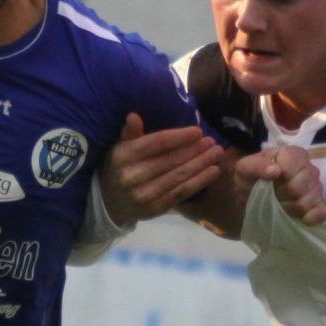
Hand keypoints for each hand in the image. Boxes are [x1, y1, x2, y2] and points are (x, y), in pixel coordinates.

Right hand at [100, 114, 224, 225]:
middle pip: (170, 161)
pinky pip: (180, 193)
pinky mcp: (154, 208)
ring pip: (178, 178)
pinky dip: (199, 182)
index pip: (156, 144)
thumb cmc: (118, 167)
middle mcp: (133, 176)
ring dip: (201, 165)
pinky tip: (214, 172)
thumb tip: (134, 116)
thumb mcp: (118, 148)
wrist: (108, 203)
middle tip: (212, 142)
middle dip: (194, 151)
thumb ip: (129, 134)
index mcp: (124, 156)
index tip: (197, 131)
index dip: (178, 137)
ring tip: (218, 154)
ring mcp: (144, 195)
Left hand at [235, 144, 325, 224]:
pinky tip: (298, 217)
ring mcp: (316, 186)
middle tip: (273, 194)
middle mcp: (309, 168)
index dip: (278, 178)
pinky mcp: (318, 204)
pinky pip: (320, 213)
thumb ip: (257, 166)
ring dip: (288, 207)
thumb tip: (275, 171)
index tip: (269, 181)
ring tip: (280, 202)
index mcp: (293, 154)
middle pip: (299, 187)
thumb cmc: (251, 178)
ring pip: (306, 202)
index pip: (292, 167)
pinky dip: (309, 217)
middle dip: (282, 194)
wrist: (251, 195)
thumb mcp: (245, 168)